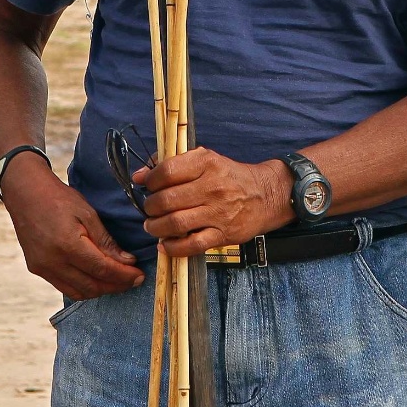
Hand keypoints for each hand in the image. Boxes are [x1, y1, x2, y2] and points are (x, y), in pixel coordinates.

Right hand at [0, 163, 144, 299]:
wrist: (25, 193)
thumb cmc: (58, 198)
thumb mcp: (87, 213)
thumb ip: (106, 241)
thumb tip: (127, 261)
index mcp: (68, 245)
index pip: (102, 269)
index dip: (124, 276)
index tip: (139, 276)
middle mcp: (53, 262)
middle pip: (92, 286)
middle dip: (116, 285)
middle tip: (132, 279)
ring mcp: (42, 268)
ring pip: (78, 292)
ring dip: (100, 290)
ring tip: (117, 281)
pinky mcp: (37, 269)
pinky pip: (64, 287)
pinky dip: (83, 287)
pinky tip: (95, 278)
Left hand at [139, 148, 292, 257]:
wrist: (266, 195)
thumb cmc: (230, 176)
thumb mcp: (206, 159)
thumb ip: (173, 163)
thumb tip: (140, 175)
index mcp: (206, 163)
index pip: (167, 172)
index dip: (150, 181)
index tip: (146, 186)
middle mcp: (212, 187)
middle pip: (167, 200)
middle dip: (150, 207)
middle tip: (150, 209)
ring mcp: (218, 212)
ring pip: (175, 223)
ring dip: (156, 227)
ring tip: (153, 226)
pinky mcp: (224, 234)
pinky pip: (192, 245)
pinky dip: (173, 247)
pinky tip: (165, 244)